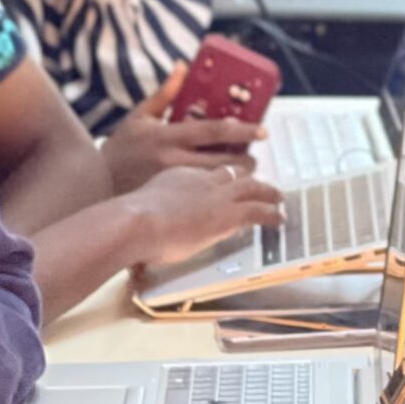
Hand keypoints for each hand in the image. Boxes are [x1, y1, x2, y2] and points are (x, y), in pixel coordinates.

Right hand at [102, 68, 262, 192]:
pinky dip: (218, 195)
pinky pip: (204, 201)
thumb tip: (183, 66)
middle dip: (245, 160)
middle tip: (252, 157)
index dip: (242, 129)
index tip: (262, 130)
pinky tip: (222, 193)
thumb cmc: (119, 149)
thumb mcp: (139, 117)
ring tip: (239, 174)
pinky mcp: (171, 204)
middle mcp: (173, 161)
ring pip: (217, 183)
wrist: (93, 186)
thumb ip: (166, 93)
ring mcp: (173, 185)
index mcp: (168, 136)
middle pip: (223, 162)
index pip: (214, 130)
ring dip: (234, 178)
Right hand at [130, 164, 285, 266]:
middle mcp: (199, 179)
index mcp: (176, 174)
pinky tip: (279, 218)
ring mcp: (216, 195)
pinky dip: (271, 213)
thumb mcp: (136, 206)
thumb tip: (142, 230)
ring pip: (251, 187)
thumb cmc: (125, 221)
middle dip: (247, 177)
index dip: (218, 177)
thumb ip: (146, 212)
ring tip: (278, 198)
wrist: (134, 221)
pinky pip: (257, 210)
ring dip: (267, 192)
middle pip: (232, 172)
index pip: (205, 172)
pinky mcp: (227, 213)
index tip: (224, 179)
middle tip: (259, 183)